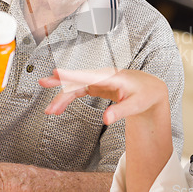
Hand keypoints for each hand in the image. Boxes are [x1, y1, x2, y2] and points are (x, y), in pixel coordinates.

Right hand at [40, 68, 168, 124]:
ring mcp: (97, 81)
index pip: (88, 76)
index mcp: (111, 77)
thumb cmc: (145, 94)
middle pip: (77, 78)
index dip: (72, 74)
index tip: (57, 72)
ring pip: (74, 86)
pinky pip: (77, 91)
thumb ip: (121, 111)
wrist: (150, 88)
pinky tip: (59, 108)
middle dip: (60, 82)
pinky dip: (67, 99)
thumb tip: (106, 119)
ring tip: (50, 111)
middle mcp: (102, 76)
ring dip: (61, 97)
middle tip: (43, 82)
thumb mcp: (136, 105)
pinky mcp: (96, 86)